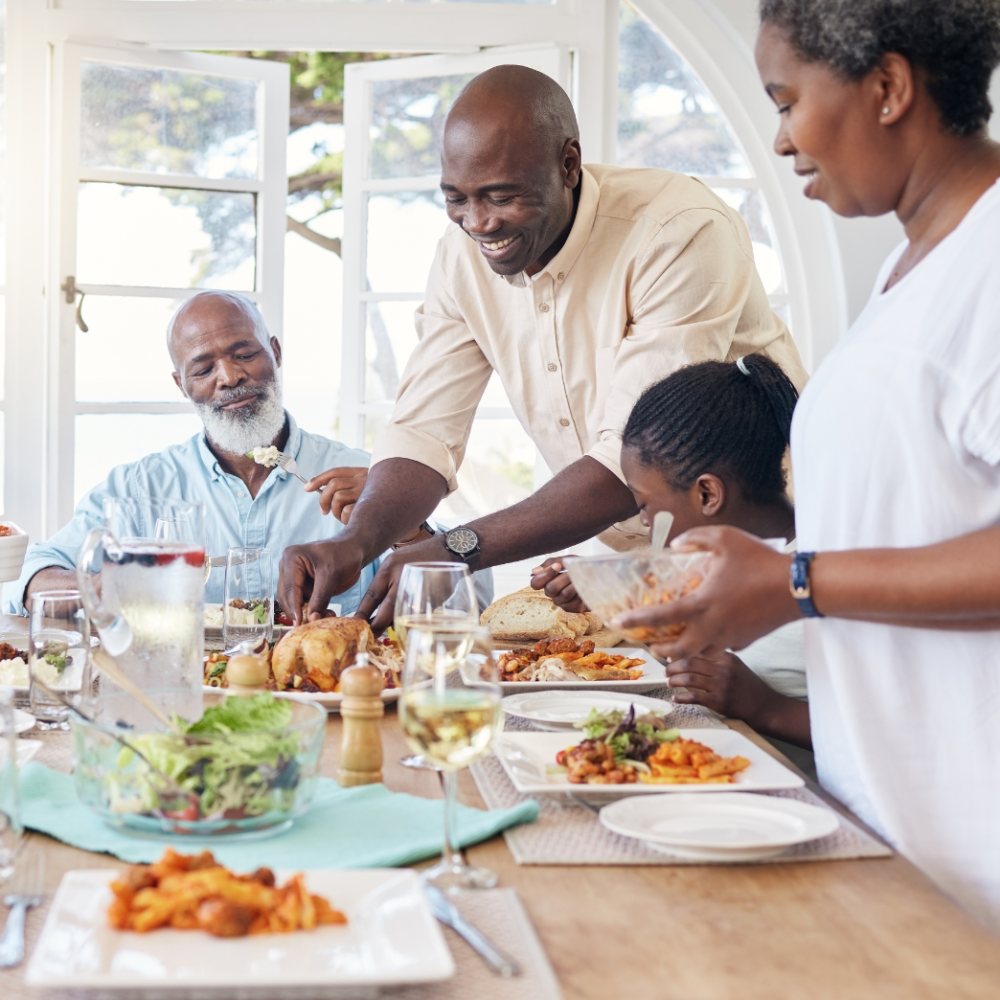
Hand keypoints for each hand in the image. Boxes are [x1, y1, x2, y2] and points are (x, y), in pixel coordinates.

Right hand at [278, 537, 366, 624]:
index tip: (298, 625)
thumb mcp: (332, 574)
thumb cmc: (343, 554)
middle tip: (314, 625)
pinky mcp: (305, 587)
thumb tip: (312, 618)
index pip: (290, 589)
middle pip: (288, 598)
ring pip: (296, 603)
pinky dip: (314, 611)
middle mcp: (288, 568)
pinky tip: (328, 613)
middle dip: (300, 612)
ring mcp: (295, 579)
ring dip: (309, 613)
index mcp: (291, 559)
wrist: (354, 550)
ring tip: (327, 616)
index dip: (294, 608)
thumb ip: (321, 597)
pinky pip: (305, 603)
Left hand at [304, 467, 367, 523]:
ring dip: (335, 510)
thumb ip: (343, 487)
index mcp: (360, 473)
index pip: (336, 472)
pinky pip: (346, 511)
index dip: (319, 479)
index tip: (307, 488)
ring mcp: (366, 492)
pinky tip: (349, 521)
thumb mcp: (360, 489)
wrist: (398, 513)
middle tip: (324, 511)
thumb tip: (315, 489)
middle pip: (333, 484)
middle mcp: (364, 479)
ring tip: (341, 516)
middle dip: (323, 499)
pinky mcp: (368, 506)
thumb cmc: (372, 503)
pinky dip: (343, 518)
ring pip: (338, 497)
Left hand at [355, 534, 459, 633]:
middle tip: (371, 635)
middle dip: (377, 626)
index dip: (362, 614)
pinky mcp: (432, 599)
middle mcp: (402, 579)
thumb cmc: (419, 557)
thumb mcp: (396, 562)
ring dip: (394, 624)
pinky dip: (411, 620)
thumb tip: (373, 610)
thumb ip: (385, 583)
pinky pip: (416, 615)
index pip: (371, 596)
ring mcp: (418, 590)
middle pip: (385, 611)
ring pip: (401, 616)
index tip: (356, 625)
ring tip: (389, 628)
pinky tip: (409, 621)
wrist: (447, 551)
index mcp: (389, 568)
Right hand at [530, 556, 587, 612]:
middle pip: (551, 589)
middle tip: (572, 570)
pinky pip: (575, 600)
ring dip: (573, 583)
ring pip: (564, 594)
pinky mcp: (573, 608)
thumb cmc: (577, 567)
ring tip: (581, 575)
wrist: (596, 577)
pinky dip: (581, 590)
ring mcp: (562, 602)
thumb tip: (533, 572)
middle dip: (563, 578)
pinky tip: (585, 584)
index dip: (544, 575)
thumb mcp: (565, 560)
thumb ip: (550, 563)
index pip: (535, 583)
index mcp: (546, 582)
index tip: (557, 566)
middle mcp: (552, 594)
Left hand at [611, 526, 798, 660]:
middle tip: (651, 642)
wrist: (798, 586)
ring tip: (677, 639)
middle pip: (677, 651)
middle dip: (659, 650)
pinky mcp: (746, 641)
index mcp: (702, 604)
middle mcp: (713, 627)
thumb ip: (694, 539)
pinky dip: (710, 644)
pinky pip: (721, 648)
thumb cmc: (760, 560)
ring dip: (684, 650)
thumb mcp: (724, 538)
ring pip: (699, 653)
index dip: (635, 621)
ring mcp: (730, 637)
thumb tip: (675, 545)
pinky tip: (711, 631)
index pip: (660, 618)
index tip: (617, 623)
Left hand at [666, 651, 776, 719]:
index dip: (680, 653)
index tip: (669, 657)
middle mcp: (723, 669)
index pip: (697, 651)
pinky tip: (675, 698)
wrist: (764, 706)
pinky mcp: (719, 701)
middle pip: (690, 663)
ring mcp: (721, 685)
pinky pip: (694, 697)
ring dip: (675, 680)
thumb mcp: (736, 665)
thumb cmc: (748, 685)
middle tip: (666, 671)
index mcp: (726, 657)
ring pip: (689, 678)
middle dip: (673, 666)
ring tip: (669, 683)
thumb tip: (690, 655)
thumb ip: (717, 658)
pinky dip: (681, 697)